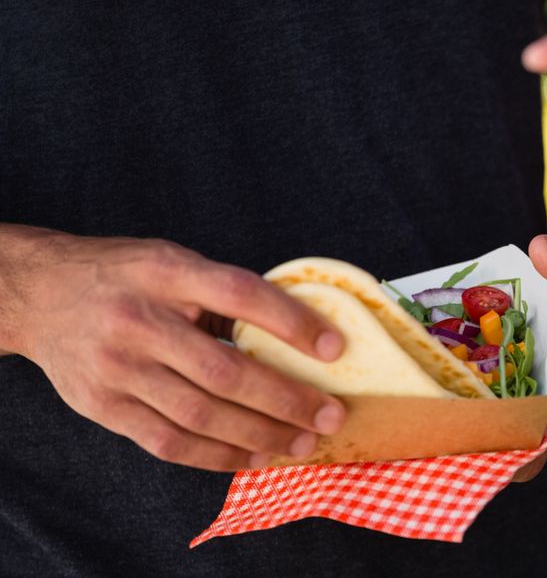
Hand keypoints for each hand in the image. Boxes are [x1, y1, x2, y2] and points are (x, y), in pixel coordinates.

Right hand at [3, 229, 347, 471]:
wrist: (40, 294)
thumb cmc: (124, 276)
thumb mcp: (171, 261)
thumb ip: (222, 291)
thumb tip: (296, 330)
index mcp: (166, 272)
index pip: (240, 295)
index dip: (292, 323)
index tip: (335, 347)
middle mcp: (140, 320)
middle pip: (225, 370)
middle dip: (286, 400)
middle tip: (331, 415)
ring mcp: (118, 367)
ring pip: (200, 414)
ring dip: (260, 435)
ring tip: (302, 443)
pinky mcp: (103, 406)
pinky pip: (168, 441)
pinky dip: (217, 455)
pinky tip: (253, 456)